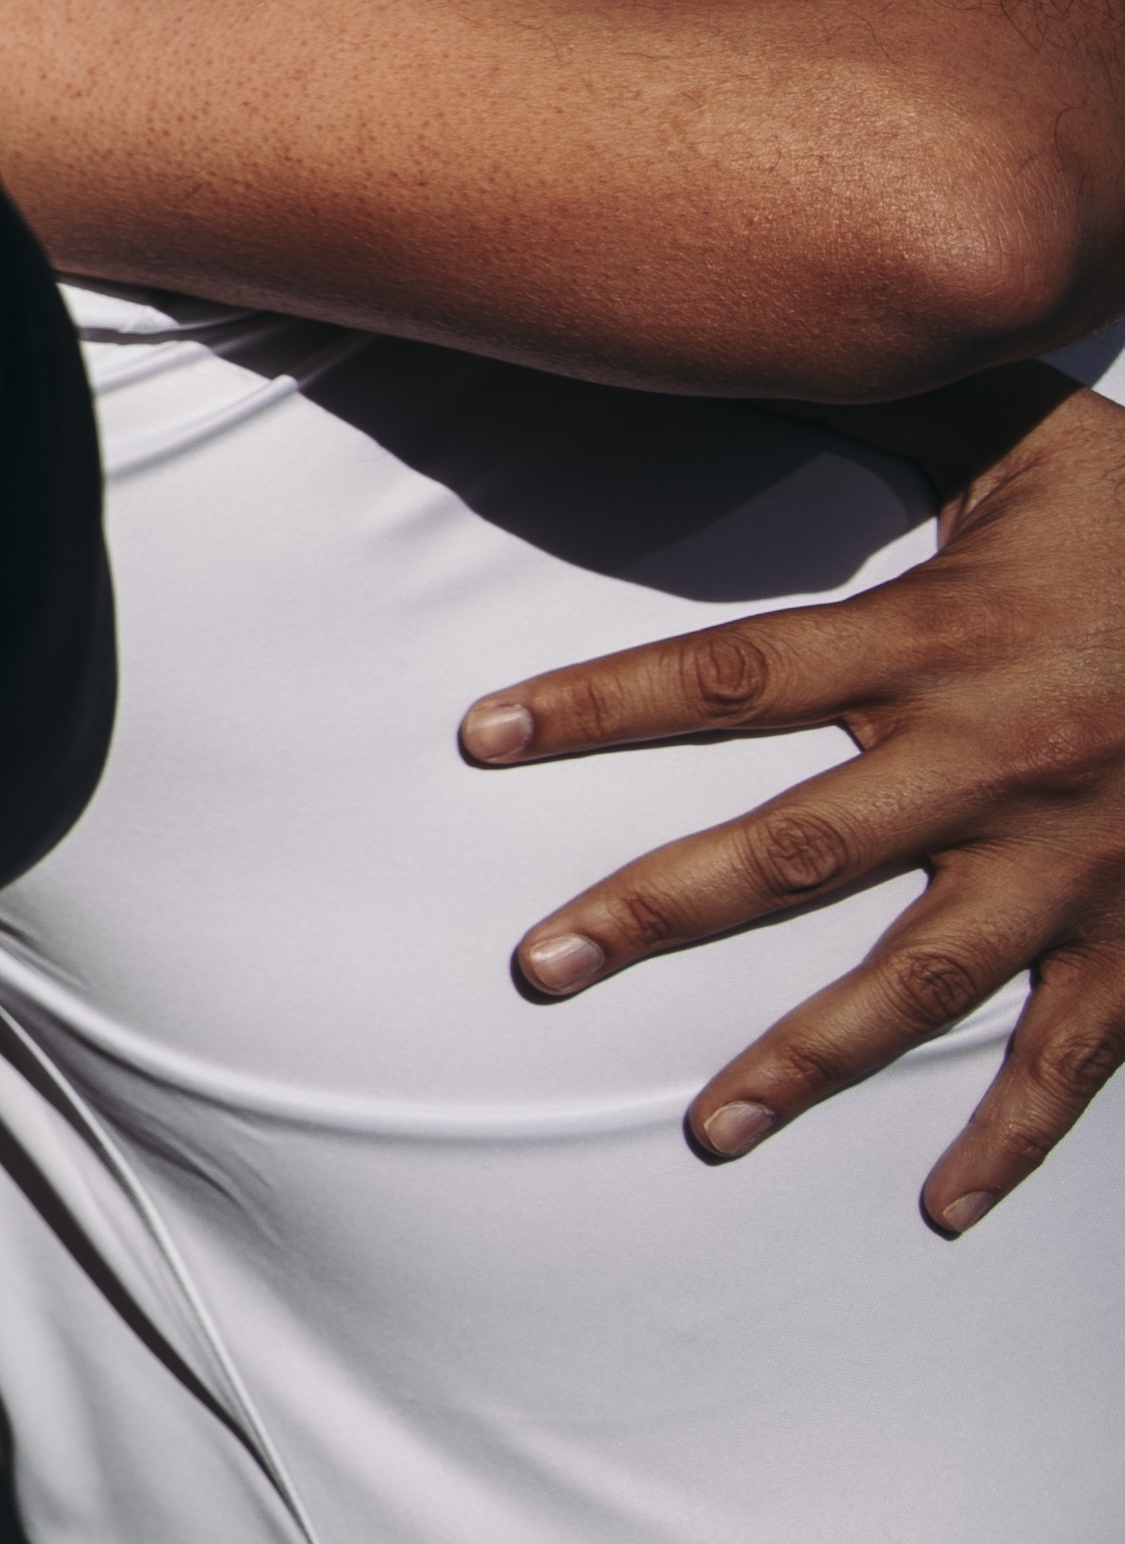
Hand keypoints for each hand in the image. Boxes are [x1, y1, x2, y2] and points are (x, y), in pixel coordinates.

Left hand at [466, 374, 1124, 1232]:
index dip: (602, 704)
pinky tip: (939, 1208)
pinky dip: (1015, 1141)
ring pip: (920, 980)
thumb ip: (906, 412)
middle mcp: (994, 762)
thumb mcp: (1046, 448)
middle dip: (657, 912)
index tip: (479, 738)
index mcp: (946, 641)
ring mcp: (1077, 864)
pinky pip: (1078, 1057)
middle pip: (795, 852)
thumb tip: (788, 334)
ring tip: (711, 1129)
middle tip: (537, 970)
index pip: (735, 675)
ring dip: (809, 1060)